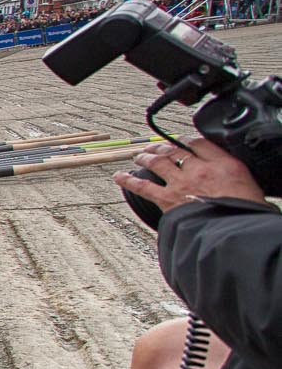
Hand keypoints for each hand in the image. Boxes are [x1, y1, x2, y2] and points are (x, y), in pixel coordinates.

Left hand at [115, 137, 265, 210]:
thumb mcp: (249, 187)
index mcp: (223, 164)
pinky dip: (128, 180)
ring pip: (158, 162)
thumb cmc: (245, 211)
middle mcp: (199, 169)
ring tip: (139, 156)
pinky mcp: (167, 199)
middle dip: (164, 147)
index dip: (188, 139)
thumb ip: (235, 178)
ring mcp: (181, 183)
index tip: (183, 139)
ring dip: (146, 157)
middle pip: (176, 150)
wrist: (233, 228)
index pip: (201, 143)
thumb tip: (228, 179)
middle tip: (156, 147)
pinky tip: (118, 176)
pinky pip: (142, 186)